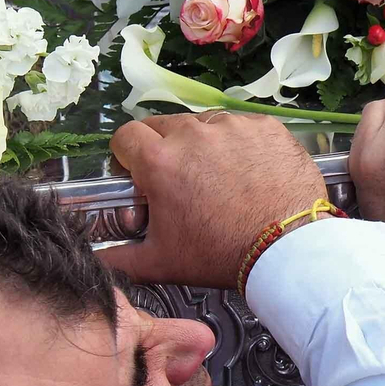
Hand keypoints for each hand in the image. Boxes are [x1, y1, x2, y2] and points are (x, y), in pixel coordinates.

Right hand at [103, 111, 328, 289]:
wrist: (288, 249)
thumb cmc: (222, 254)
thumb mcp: (161, 262)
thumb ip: (119, 257)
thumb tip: (96, 258)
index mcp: (159, 160)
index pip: (125, 137)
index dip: (129, 157)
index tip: (142, 175)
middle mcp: (193, 133)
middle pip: (163, 126)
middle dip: (164, 148)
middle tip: (182, 180)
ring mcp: (233, 126)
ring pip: (204, 124)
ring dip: (203, 144)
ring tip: (220, 177)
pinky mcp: (266, 127)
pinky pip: (242, 127)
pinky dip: (241, 144)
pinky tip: (250, 171)